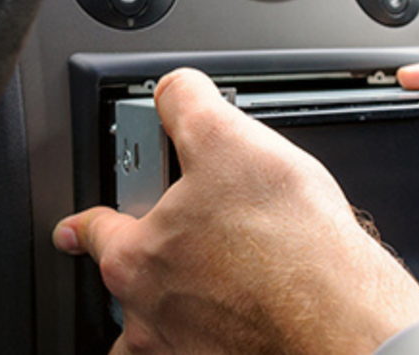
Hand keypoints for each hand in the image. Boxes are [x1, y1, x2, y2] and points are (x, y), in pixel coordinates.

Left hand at [54, 68, 418, 354]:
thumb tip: (174, 89)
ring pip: (155, 334)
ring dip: (168, 310)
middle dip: (138, 265)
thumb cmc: (287, 244)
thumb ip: (186, 103)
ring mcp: (187, 348)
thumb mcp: (225, 136)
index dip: (87, 219)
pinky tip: (247, 306)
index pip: (93, 232)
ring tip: (206, 282)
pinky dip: (214, 330)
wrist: (343, 316)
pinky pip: (202, 347)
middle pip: (124, 289)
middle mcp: (151, 316)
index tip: (76, 226)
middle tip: (176, 238)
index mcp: (135, 260)